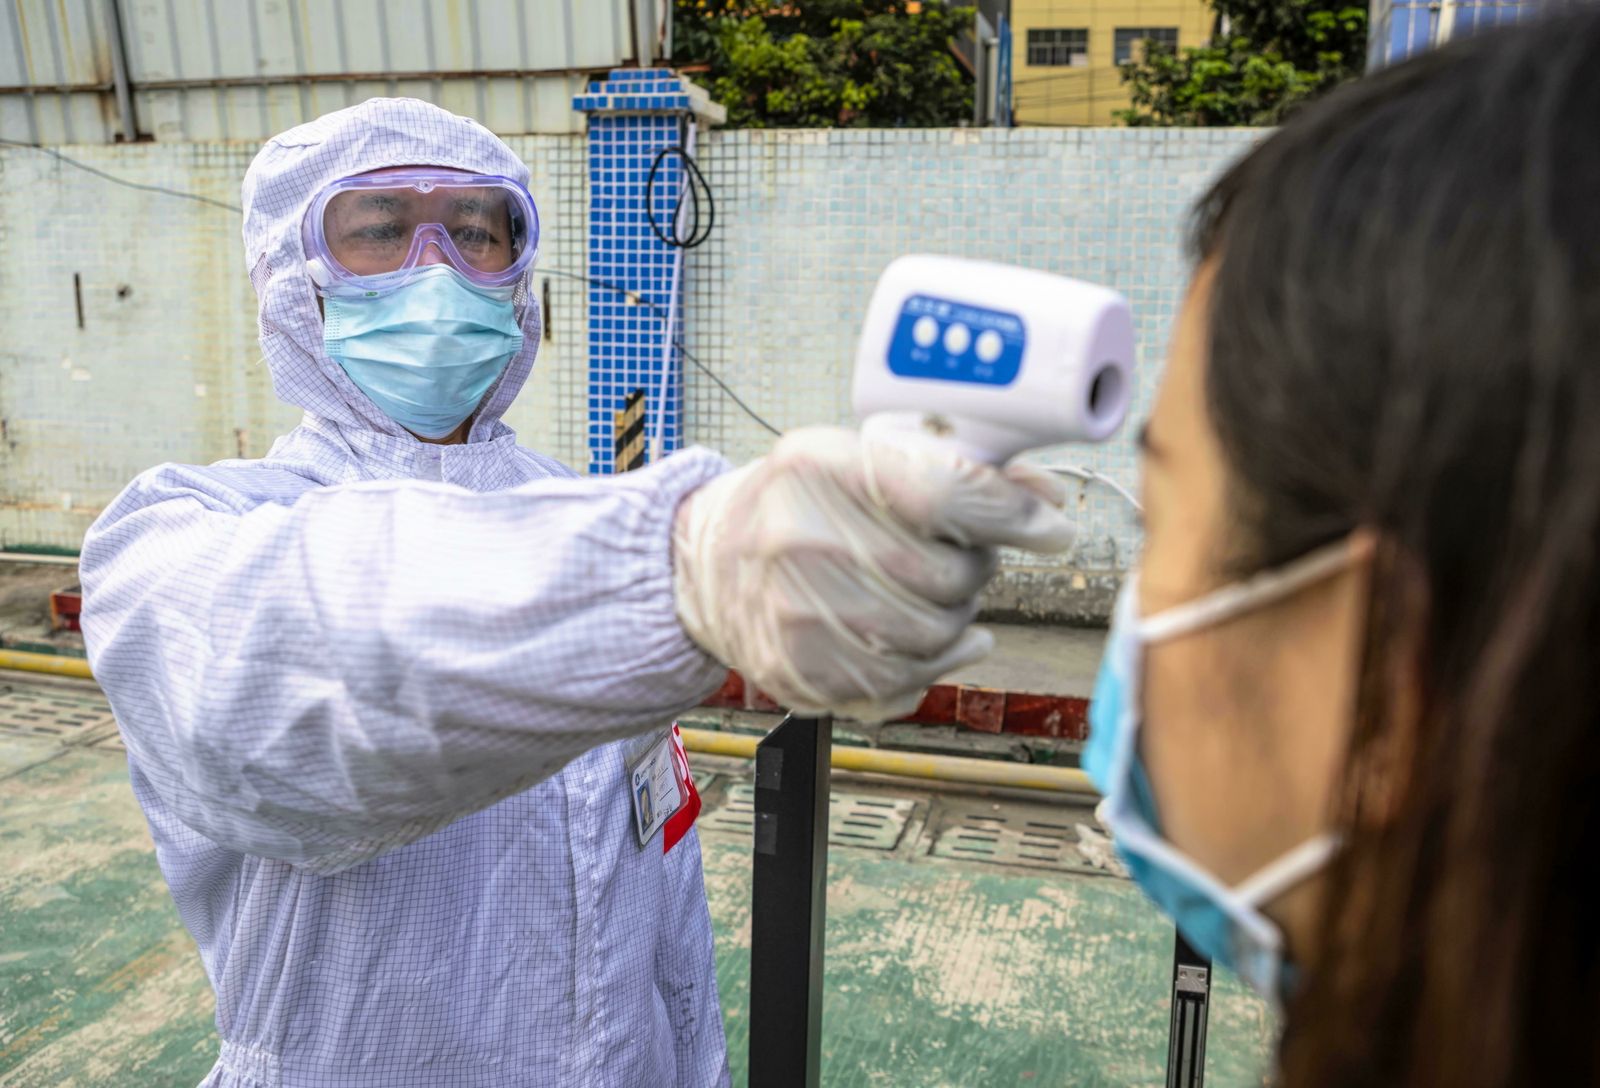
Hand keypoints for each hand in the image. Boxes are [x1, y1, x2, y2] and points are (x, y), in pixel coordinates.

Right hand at [672, 426, 1073, 721]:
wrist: (705, 566)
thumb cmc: (795, 505)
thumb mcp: (856, 458)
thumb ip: (951, 468)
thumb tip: (1045, 501)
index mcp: (819, 466)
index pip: (943, 491)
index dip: (1012, 513)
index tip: (1050, 528)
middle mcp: (800, 539)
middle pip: (947, 573)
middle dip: (976, 568)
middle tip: (961, 557)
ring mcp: (796, 614)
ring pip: (935, 636)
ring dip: (957, 619)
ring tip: (936, 597)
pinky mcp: (800, 673)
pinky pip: (904, 684)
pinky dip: (935, 667)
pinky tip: (931, 644)